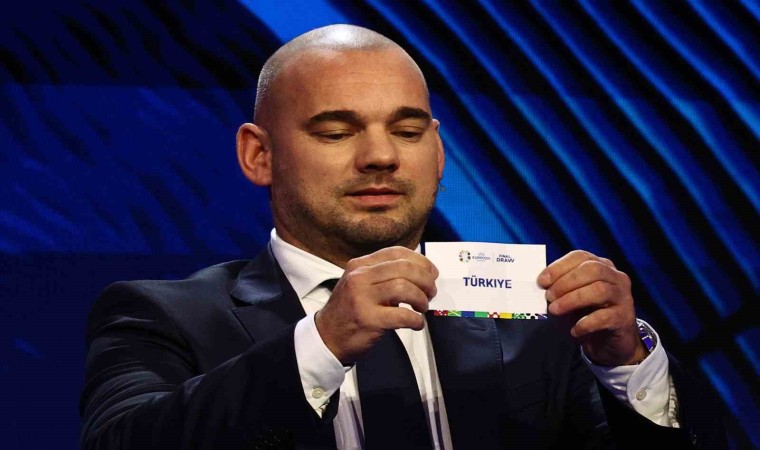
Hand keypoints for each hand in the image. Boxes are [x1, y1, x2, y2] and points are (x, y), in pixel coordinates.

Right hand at [315, 246, 438, 363]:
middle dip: (425, 280)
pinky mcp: (368, 320)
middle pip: (404, 268)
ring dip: (421, 299)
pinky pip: (402, 315)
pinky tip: (416, 324)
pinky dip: (416, 320)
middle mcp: (359, 277)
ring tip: (422, 307)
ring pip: (404, 288)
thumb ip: (384, 275)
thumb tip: (421, 274)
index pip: (396, 253)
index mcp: (360, 265)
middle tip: (431, 292)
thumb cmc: (349, 310)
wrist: (327, 337)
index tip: (432, 273)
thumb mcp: (361, 284)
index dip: (420, 261)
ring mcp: (362, 298)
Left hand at [537, 250, 647, 365]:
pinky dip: (585, 323)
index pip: (580, 257)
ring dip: (572, 300)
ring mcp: (623, 297)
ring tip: (555, 310)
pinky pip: (604, 317)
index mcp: (601, 266)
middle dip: (566, 282)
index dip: (559, 267)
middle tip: (549, 297)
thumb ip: (561, 288)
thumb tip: (541, 287)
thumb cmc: (588, 313)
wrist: (611, 342)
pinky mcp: (624, 318)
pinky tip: (574, 330)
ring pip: (600, 290)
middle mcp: (616, 277)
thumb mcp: (573, 296)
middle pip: (592, 270)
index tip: (541, 281)